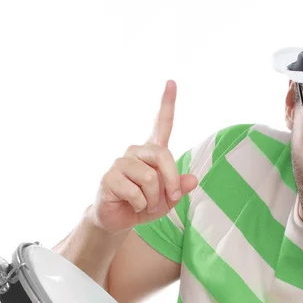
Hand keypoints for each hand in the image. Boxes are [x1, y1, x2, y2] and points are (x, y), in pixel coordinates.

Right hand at [89, 80, 198, 233]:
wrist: (118, 220)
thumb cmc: (144, 205)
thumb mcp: (168, 199)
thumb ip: (180, 188)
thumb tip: (193, 180)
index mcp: (152, 152)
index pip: (161, 124)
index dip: (167, 103)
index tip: (171, 82)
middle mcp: (136, 152)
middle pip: (163, 155)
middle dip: (171, 181)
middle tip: (170, 198)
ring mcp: (121, 163)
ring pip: (150, 177)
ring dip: (154, 198)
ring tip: (146, 203)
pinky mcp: (109, 177)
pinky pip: (136, 192)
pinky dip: (141, 205)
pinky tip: (131, 204)